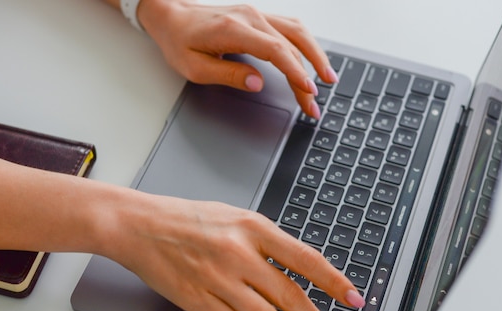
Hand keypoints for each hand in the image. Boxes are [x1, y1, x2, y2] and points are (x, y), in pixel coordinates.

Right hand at [101, 193, 363, 310]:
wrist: (140, 225)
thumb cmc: (185, 218)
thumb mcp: (234, 216)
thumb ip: (265, 241)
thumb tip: (295, 269)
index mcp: (253, 227)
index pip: (306, 259)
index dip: (334, 282)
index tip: (352, 298)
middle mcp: (240, 253)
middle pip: (290, 294)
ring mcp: (219, 279)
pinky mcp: (199, 300)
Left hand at [137, 0, 337, 117]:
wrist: (172, 16)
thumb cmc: (180, 41)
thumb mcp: (194, 66)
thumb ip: (227, 74)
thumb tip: (256, 83)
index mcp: (234, 29)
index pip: (276, 51)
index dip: (296, 72)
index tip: (308, 90)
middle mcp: (251, 17)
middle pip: (291, 46)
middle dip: (308, 77)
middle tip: (315, 103)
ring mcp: (257, 15)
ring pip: (297, 33)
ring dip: (316, 56)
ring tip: (329, 78)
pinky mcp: (259, 17)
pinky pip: (291, 27)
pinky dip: (306, 44)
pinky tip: (314, 58)